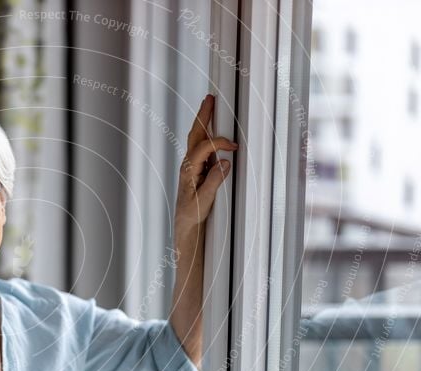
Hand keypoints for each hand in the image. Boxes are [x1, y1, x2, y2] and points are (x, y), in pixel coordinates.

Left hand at [175, 94, 237, 230]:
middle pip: (195, 134)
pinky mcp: (197, 167)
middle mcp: (188, 164)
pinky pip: (201, 144)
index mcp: (189, 170)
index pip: (204, 147)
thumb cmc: (193, 213)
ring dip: (204, 120)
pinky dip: (206, 131)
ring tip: (210, 104)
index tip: (235, 147)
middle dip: (203, 115)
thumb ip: (214, 180)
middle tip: (210, 98)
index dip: (220, 143)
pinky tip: (211, 125)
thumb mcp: (204, 200)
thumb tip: (225, 161)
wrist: (186, 222)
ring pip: (196, 137)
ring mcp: (192, 164)